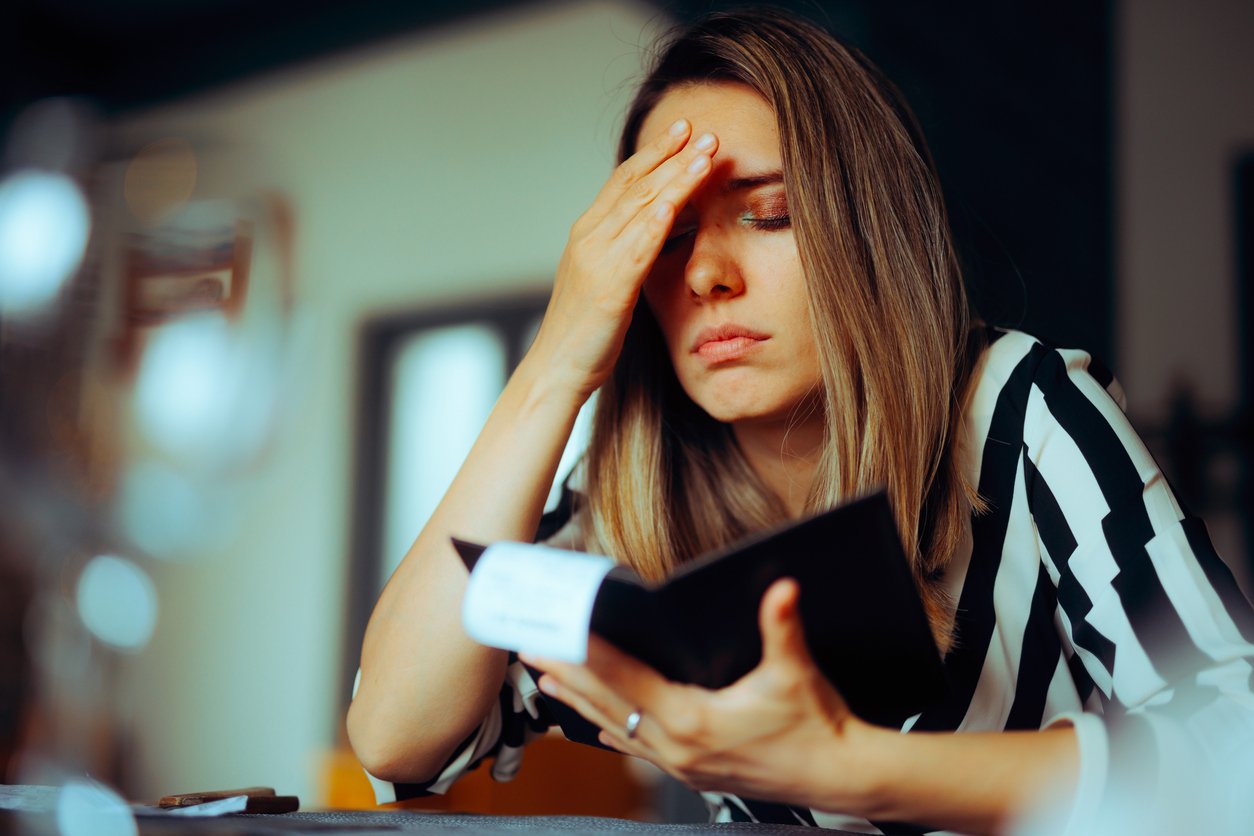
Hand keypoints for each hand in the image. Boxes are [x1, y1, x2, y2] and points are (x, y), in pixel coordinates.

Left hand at [521, 579, 877, 810]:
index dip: (586, 652)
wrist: (838, 776)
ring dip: (578, 699)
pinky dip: (609, 725)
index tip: (554, 630)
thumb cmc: (817, 725)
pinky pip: (635, 745)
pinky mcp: (689, 771)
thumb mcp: (796, 673)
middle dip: (565, 672)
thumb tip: (782, 588)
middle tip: (529, 644)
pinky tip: (592, 718)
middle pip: (606, 701)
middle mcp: (677, 746)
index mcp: (694, 719)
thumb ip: (783, 627)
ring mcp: (679, 764)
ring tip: (543, 676)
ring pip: (615, 725)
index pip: (624, 678)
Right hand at [527, 119, 718, 399]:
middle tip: (703, 130)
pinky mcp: (609, 288)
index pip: (625, 182)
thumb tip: (655, 230)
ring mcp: (597, 261)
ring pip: (641, 208)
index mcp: (587, 234)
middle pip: (635, 185)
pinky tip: (675, 201)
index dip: (655, 154)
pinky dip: (656, 222)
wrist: (556, 369)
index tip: (683, 132)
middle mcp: (589, 238)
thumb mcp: (607, 281)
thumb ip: (625, 252)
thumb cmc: (585, 333)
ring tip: (704, 154)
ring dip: (675, 178)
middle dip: (671, 155)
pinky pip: (636, 248)